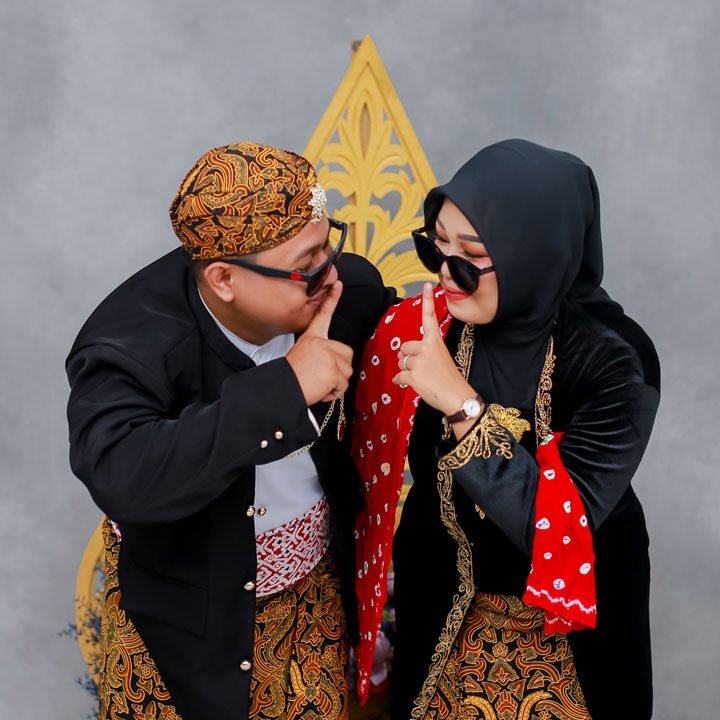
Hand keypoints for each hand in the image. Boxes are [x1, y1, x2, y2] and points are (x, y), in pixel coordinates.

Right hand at [286, 281, 353, 404]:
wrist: (282, 388)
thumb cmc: (290, 377)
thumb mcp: (302, 356)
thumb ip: (320, 354)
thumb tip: (333, 364)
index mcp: (312, 338)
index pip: (323, 315)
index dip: (332, 299)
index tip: (337, 284)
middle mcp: (322, 343)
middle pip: (346, 354)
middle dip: (339, 369)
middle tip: (321, 376)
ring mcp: (328, 355)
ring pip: (347, 372)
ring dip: (336, 383)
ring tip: (318, 383)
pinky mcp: (333, 369)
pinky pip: (344, 385)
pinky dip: (334, 392)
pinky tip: (321, 390)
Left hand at [392, 283, 475, 415]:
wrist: (456, 396)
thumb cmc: (449, 378)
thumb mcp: (440, 357)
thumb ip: (425, 351)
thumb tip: (405, 357)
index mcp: (435, 341)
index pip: (430, 317)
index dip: (427, 300)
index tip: (427, 284)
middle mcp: (426, 347)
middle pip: (405, 347)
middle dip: (409, 357)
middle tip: (423, 368)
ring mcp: (419, 361)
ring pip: (402, 362)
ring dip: (408, 370)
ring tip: (423, 377)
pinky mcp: (412, 375)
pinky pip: (399, 376)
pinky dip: (402, 381)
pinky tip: (413, 384)